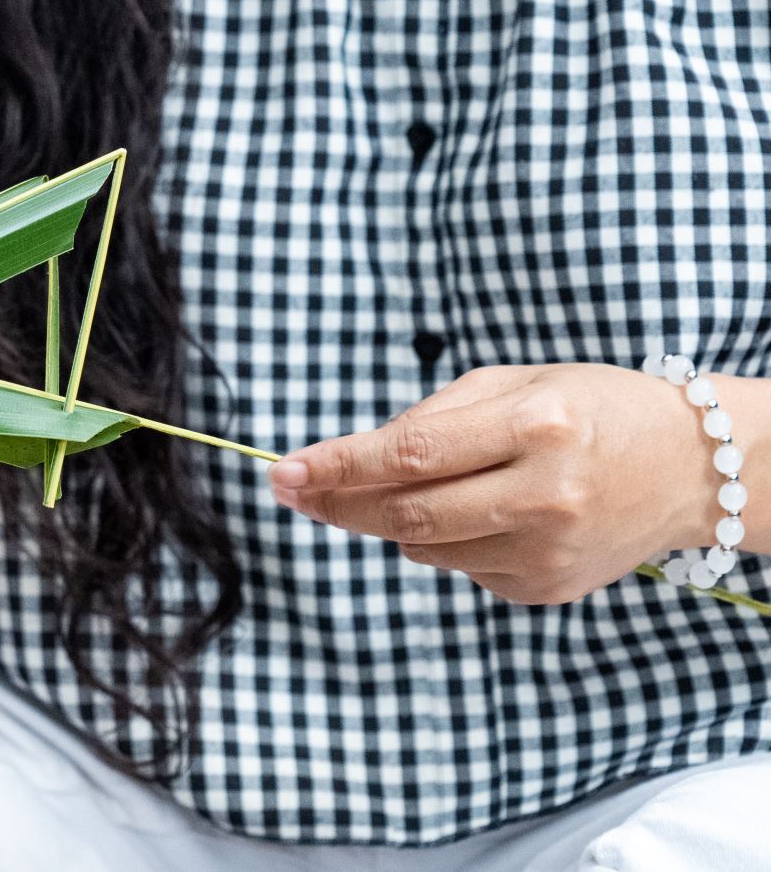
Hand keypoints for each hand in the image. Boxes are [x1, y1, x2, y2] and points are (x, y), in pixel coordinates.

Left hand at [268, 364, 720, 604]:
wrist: (688, 467)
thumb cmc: (589, 409)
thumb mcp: (514, 382)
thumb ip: (431, 417)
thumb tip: (348, 461)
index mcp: (537, 426)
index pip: (410, 453)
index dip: (338, 465)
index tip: (282, 470)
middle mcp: (543, 494)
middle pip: (405, 512)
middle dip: (335, 502)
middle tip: (290, 490)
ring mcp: (546, 551)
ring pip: (423, 546)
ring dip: (393, 518)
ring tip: (415, 486)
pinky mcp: (545, 588)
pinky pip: (460, 567)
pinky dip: (445, 540)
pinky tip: (479, 511)